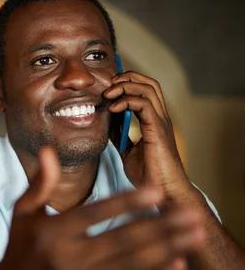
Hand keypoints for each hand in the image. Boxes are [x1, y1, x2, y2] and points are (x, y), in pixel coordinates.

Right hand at [0, 147, 204, 269]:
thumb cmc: (20, 249)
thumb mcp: (22, 214)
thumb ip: (40, 184)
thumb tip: (48, 151)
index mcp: (53, 233)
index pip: (94, 214)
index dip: (126, 203)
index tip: (156, 191)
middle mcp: (71, 258)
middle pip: (123, 240)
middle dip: (162, 226)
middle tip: (192, 213)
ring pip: (133, 263)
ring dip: (169, 248)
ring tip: (196, 235)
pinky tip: (179, 263)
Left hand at [103, 71, 190, 195]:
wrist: (162, 192)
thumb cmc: (149, 175)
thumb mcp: (127, 151)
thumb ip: (120, 135)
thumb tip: (107, 122)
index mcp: (154, 120)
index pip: (145, 89)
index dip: (127, 83)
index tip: (107, 89)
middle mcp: (160, 117)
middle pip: (148, 82)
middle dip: (126, 77)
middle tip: (107, 86)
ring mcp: (161, 122)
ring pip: (148, 88)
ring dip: (124, 86)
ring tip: (107, 94)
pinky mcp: (157, 130)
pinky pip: (144, 104)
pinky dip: (126, 101)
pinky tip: (113, 109)